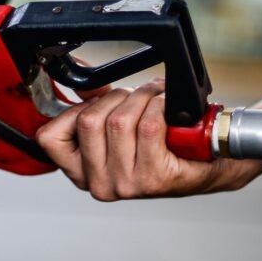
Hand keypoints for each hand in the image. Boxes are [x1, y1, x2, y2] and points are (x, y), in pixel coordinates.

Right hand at [36, 78, 261, 200]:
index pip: (49, 137)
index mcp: (81, 173)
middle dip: (115, 98)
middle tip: (135, 99)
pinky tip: (169, 110)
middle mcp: (100, 184)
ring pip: (119, 120)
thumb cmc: (164, 141)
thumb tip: (77, 76)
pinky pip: (148, 125)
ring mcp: (126, 184)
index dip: (72, 111)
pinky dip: (160, 106)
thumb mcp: (118, 124)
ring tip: (155, 100)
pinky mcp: (155, 178)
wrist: (212, 161)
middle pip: (88, 120)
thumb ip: (93, 103)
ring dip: (141, 98)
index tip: (96, 104)